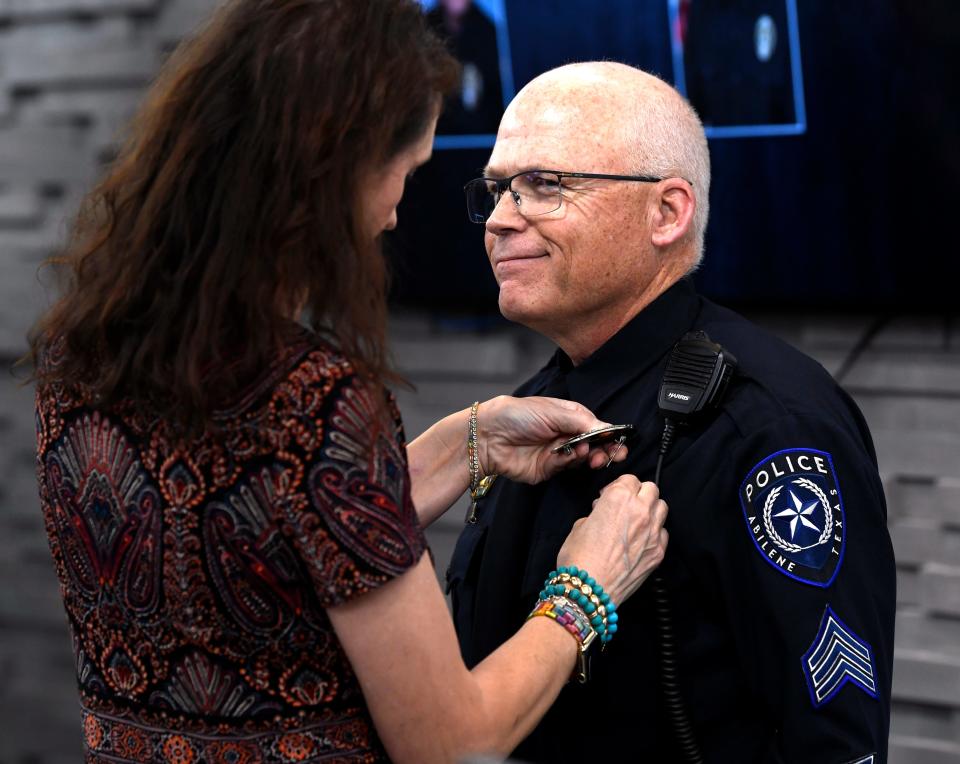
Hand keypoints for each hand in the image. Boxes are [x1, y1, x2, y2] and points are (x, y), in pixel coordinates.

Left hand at [477, 395, 628, 483]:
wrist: (487, 436)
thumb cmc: (516, 415)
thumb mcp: (552, 412)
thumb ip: (582, 421)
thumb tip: (607, 427)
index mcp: (568, 416)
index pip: (596, 426)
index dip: (609, 434)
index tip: (620, 441)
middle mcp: (565, 434)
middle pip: (594, 444)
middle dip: (605, 449)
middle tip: (614, 454)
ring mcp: (557, 452)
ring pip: (583, 458)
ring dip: (588, 455)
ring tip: (586, 451)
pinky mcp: (548, 469)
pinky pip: (566, 467)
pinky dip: (569, 461)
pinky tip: (567, 455)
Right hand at [556, 476, 667, 604]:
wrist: (588, 590)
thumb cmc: (579, 557)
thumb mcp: (579, 524)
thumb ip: (597, 513)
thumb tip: (603, 513)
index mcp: (618, 497)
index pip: (630, 479)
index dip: (619, 486)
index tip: (610, 496)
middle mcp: (640, 511)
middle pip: (651, 489)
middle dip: (638, 493)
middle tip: (626, 505)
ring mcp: (653, 532)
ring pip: (662, 507)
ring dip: (651, 509)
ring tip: (636, 520)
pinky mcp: (658, 552)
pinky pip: (663, 533)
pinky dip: (655, 532)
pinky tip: (641, 540)